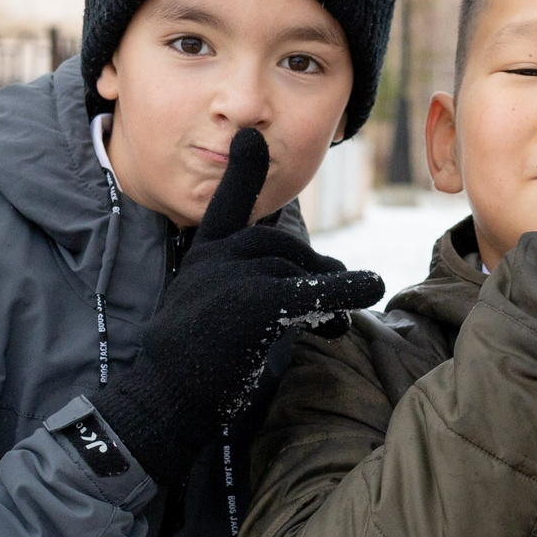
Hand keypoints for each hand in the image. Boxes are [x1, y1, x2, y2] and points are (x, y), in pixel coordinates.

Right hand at [98, 128, 382, 481]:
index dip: (243, 170)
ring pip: (301, 270)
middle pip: (282, 246)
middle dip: (314, 270)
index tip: (250, 138)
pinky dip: (348, 288)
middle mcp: (216, 256)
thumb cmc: (193, 366)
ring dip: (330, 295)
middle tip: (336, 304)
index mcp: (203, 255)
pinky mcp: (257, 302)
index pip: (226, 203)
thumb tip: (306, 281)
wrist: (166, 398)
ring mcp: (234, 275)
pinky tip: (370, 288)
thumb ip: (244, 286)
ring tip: (339, 326)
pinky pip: (315, 290)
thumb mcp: (209, 311)